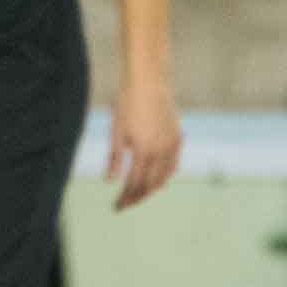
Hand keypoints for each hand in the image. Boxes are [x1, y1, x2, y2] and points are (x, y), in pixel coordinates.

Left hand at [108, 73, 182, 211]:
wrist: (148, 78)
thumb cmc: (127, 102)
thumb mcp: (116, 130)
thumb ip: (114, 158)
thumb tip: (109, 181)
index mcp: (143, 151)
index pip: (134, 185)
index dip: (125, 199)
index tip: (116, 207)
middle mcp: (161, 151)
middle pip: (150, 185)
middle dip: (137, 197)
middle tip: (125, 204)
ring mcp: (172, 144)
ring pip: (165, 177)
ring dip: (152, 189)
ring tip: (139, 194)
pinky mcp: (177, 136)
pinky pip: (174, 164)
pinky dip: (166, 175)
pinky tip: (158, 178)